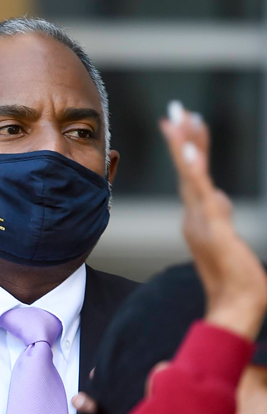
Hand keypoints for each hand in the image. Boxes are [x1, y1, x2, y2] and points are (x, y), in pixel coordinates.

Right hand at [161, 101, 266, 339]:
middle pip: (188, 169)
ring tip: (179, 119)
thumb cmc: (235, 279)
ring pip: (190, 176)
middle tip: (177, 109)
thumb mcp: (230, 240)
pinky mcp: (211, 226)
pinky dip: (193, 171)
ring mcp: (200, 220)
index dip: (189, 147)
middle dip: (182, 138)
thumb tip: (219, 196)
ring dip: (184, 146)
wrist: (236, 304)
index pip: (193, 174)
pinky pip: (200, 194)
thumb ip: (221, 216)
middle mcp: (194, 215)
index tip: (185, 122)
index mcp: (197, 216)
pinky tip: (191, 152)